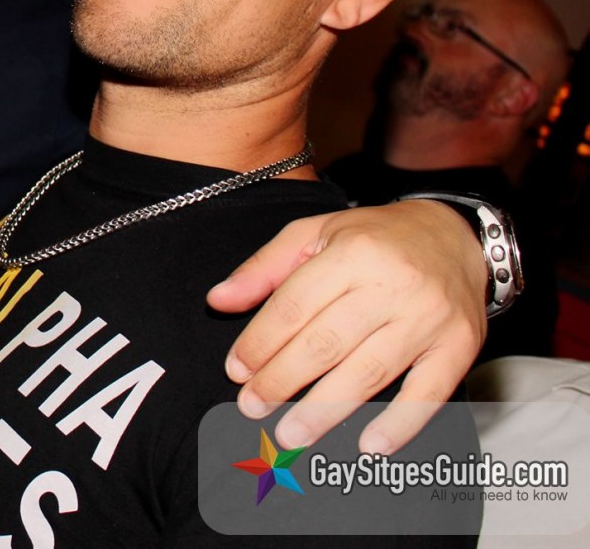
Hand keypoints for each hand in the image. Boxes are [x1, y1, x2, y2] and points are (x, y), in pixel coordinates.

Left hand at [207, 200, 484, 453]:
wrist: (455, 236)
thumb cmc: (375, 238)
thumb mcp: (314, 233)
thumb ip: (263, 269)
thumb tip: (218, 301)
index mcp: (352, 254)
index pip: (294, 306)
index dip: (260, 342)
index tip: (237, 370)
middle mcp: (392, 285)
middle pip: (326, 343)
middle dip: (282, 380)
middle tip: (252, 407)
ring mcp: (428, 318)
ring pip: (369, 372)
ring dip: (325, 410)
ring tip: (290, 434)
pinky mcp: (459, 346)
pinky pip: (429, 392)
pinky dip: (401, 423)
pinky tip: (370, 445)